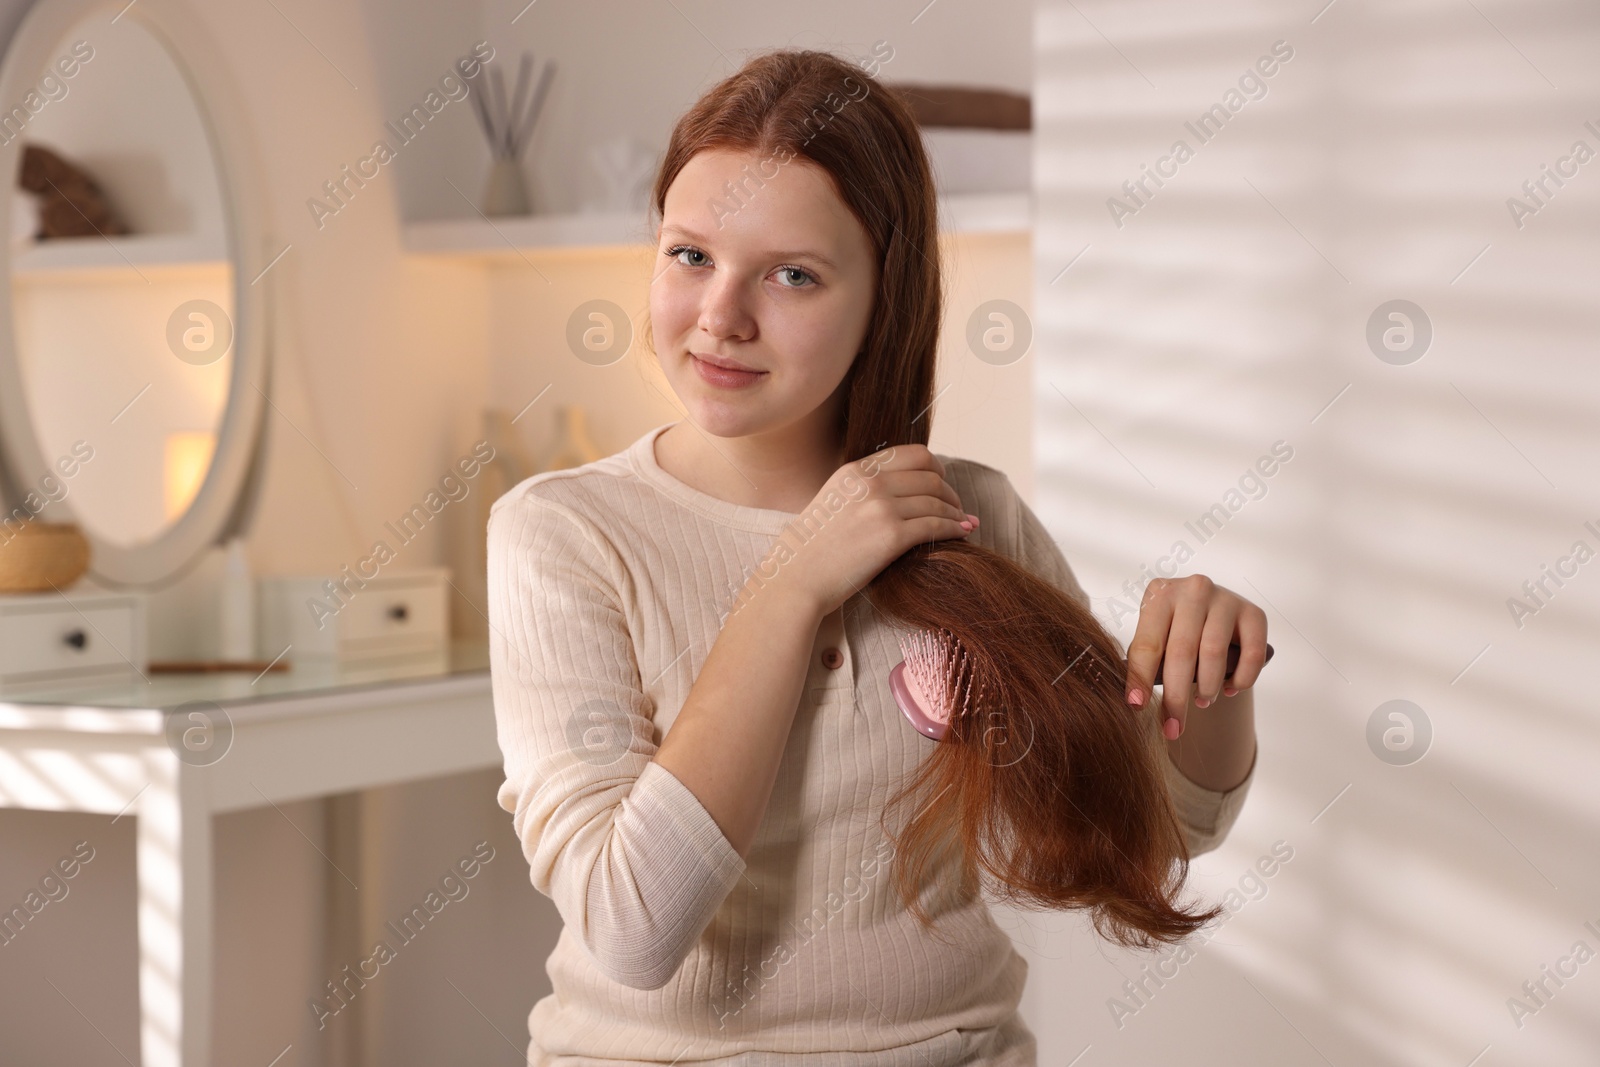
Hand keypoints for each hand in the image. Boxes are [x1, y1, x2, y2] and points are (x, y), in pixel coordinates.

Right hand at [771, 442, 975, 617]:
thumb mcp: (833, 502)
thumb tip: (898, 491)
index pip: (913, 454)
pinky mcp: (891, 536)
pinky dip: (955, 528)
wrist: (797, 579)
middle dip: (950, 493)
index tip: (942, 486)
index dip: (936, 469)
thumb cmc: (813, 550)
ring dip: (957, 512)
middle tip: (957, 509)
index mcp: (856, 470)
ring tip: (964, 523)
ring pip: (937, 500)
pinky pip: (936, 525)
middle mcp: (870, 483)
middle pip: (931, 476)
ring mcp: (881, 507)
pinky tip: (963, 534)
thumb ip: (862, 491)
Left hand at [1123, 576, 1268, 739]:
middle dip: (1176, 697)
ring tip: (1202, 702)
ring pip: (1214, 654)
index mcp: (1159, 594)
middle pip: (1181, 652)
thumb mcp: (1156, 636)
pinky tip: (1229, 689)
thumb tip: (1135, 702)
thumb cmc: (1175, 630)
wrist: (1213, 611)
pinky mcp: (1254, 613)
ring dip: (1207, 688)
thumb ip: (1144, 662)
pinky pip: (1251, 654)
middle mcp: (1193, 590)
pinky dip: (1241, 679)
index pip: (1147, 644)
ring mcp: (1225, 599)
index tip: (1137, 707)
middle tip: (1173, 727)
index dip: (1140, 678)